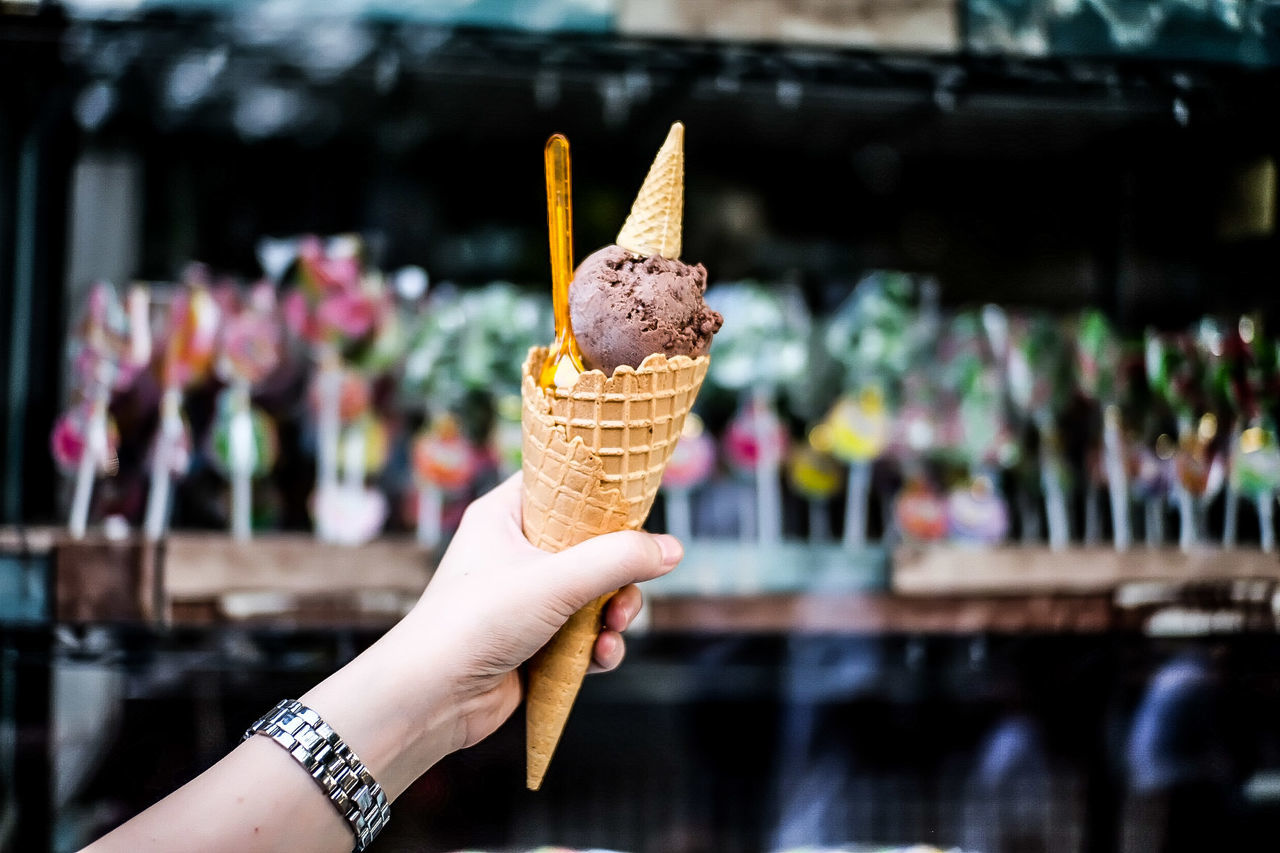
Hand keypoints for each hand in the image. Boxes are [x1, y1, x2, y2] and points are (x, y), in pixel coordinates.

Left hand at [409, 473, 682, 747]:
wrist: (429, 700)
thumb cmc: (476, 623)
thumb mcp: (555, 581)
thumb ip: (617, 560)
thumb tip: (672, 549)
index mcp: (504, 516)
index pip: (561, 482)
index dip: (601, 492)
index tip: (636, 506)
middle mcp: (514, 551)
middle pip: (591, 543)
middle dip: (620, 573)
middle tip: (626, 593)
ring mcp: (524, 598)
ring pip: (593, 592)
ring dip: (615, 613)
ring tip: (613, 631)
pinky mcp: (533, 640)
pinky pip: (583, 633)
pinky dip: (598, 645)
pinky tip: (600, 659)